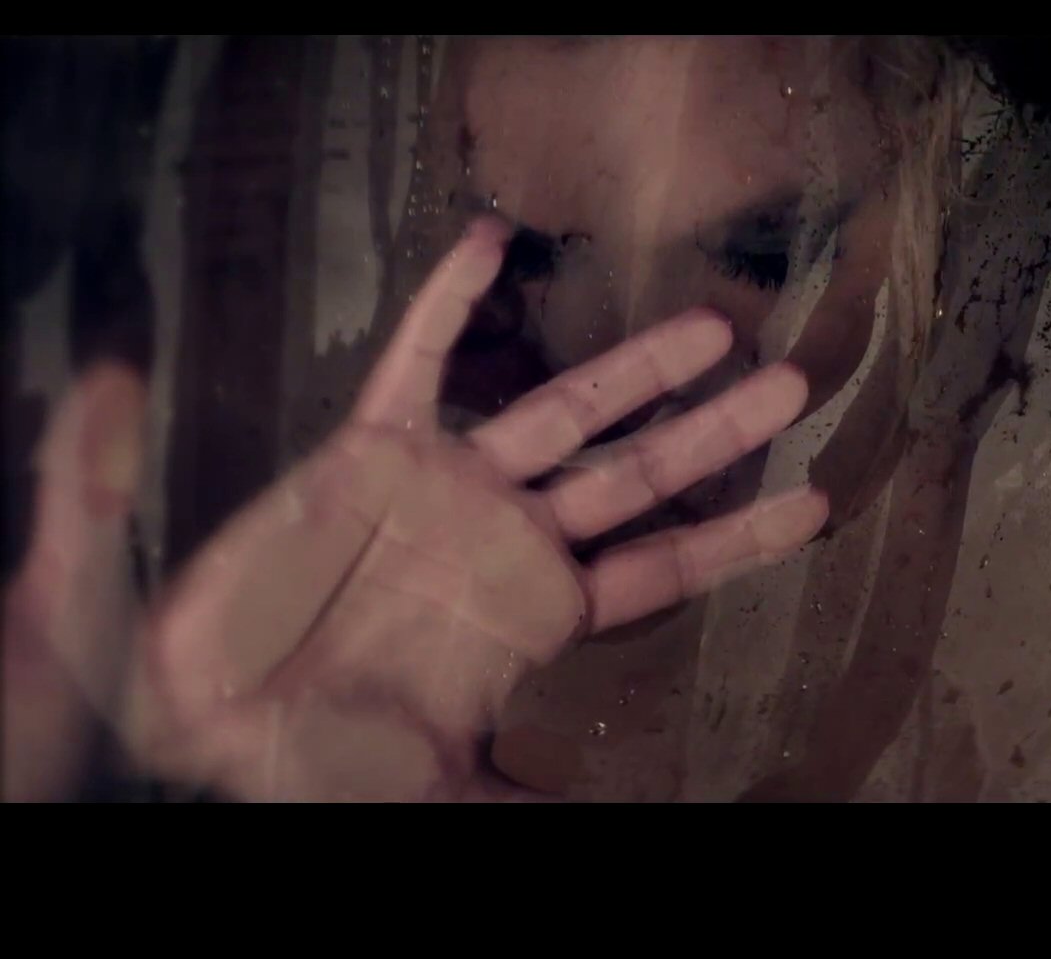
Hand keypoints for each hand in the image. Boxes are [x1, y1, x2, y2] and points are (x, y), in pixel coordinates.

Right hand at [108, 217, 825, 800]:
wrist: (223, 719)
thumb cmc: (332, 753)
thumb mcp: (449, 782)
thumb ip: (526, 801)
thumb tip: (626, 822)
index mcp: (544, 604)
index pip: (665, 563)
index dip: (739, 537)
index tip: (816, 507)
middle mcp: (515, 533)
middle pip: (640, 474)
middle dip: (714, 432)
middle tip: (792, 386)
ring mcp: (453, 483)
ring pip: (562, 411)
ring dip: (634, 367)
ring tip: (714, 327)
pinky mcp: (374, 448)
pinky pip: (418, 359)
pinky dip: (450, 300)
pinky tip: (490, 239)